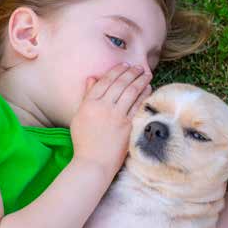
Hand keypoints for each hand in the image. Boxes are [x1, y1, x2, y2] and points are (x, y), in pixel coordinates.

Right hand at [70, 63, 151, 178]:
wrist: (94, 162)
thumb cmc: (84, 141)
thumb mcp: (80, 116)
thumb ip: (86, 96)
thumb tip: (92, 78)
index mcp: (89, 103)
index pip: (105, 81)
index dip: (116, 71)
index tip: (124, 65)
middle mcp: (103, 106)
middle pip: (120, 83)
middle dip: (131, 72)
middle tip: (138, 67)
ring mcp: (116, 116)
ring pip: (131, 92)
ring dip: (140, 80)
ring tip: (146, 73)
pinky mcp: (128, 125)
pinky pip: (138, 105)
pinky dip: (144, 95)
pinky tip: (148, 88)